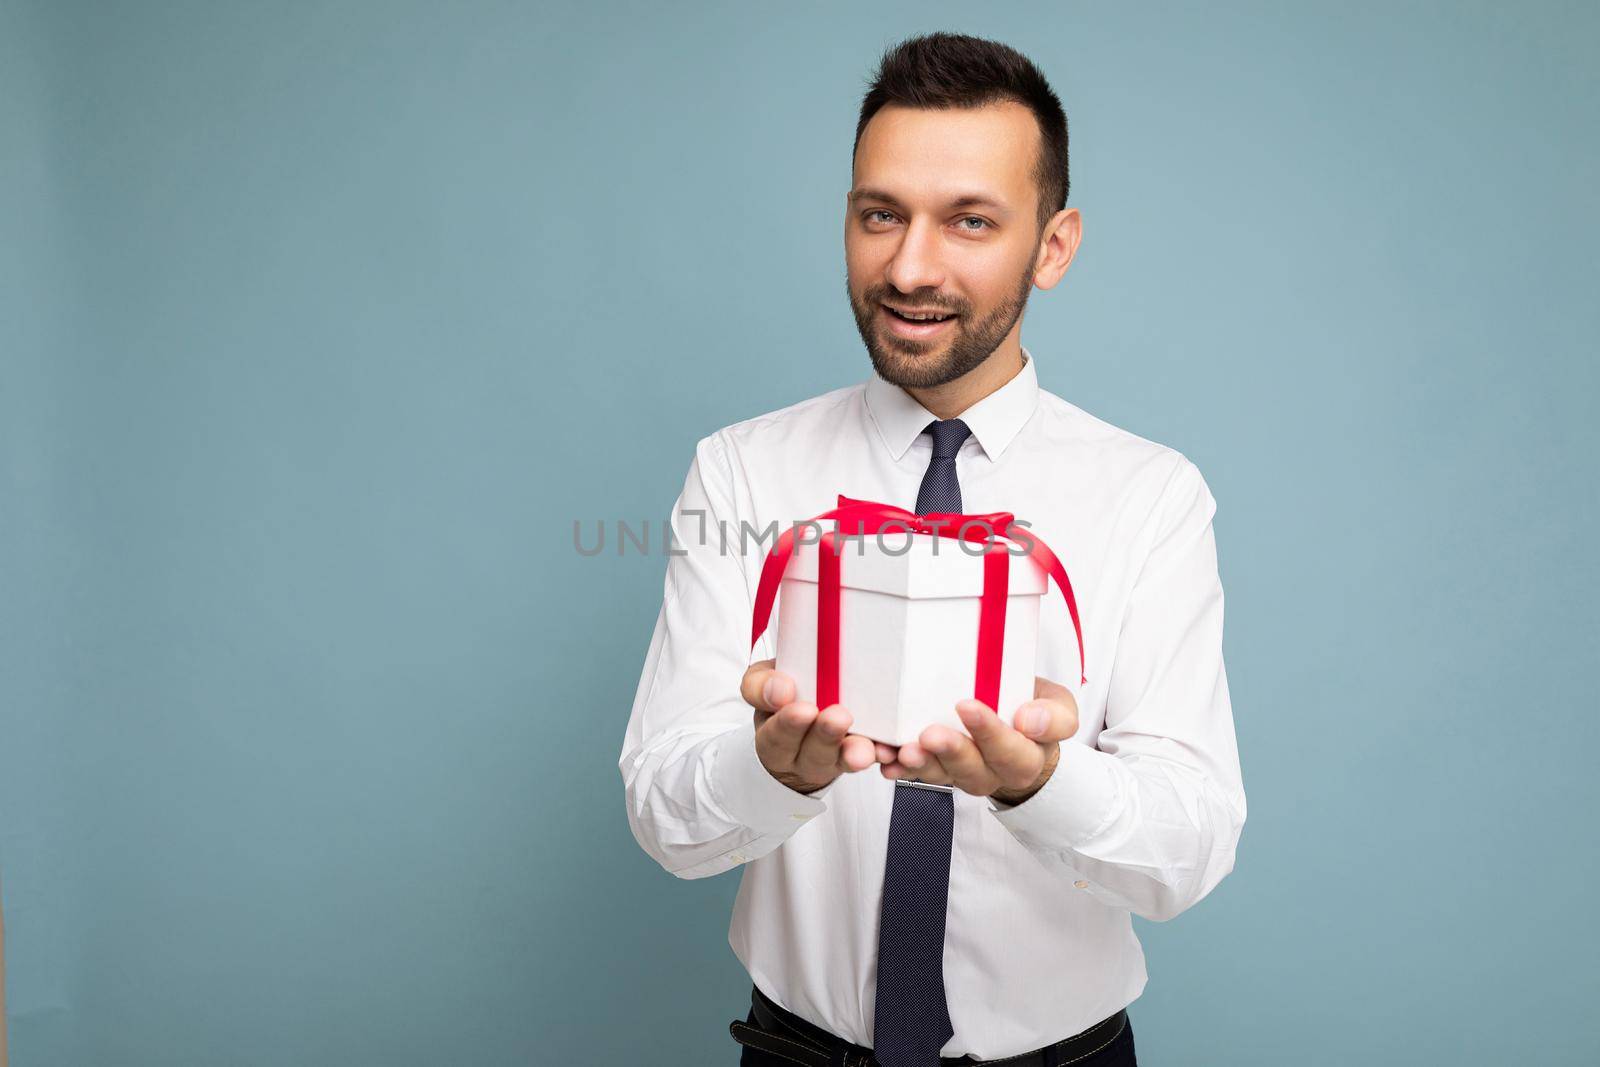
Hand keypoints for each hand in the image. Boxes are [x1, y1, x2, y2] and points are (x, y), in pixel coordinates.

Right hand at [740, 659, 898, 794]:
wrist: (799, 724)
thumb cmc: (783, 696)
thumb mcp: (762, 684)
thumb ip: (763, 684)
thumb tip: (780, 690)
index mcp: (773, 736)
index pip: (775, 735)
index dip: (788, 724)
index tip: (804, 709)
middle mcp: (800, 755)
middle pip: (812, 752)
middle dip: (826, 735)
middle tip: (839, 717)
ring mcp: (830, 759)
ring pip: (840, 760)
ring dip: (853, 751)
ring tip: (863, 748)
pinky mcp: (856, 757)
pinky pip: (869, 758)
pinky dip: (879, 754)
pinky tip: (887, 750)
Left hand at [883, 677, 1079, 803]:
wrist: (1020, 724)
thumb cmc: (1034, 708)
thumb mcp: (1058, 705)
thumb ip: (1055, 715)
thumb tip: (1030, 721)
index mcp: (1026, 757)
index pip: (1012, 751)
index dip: (990, 733)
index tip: (966, 705)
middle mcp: (993, 772)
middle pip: (973, 771)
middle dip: (950, 752)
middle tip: (930, 734)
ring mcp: (962, 773)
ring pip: (942, 775)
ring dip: (921, 764)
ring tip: (904, 750)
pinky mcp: (937, 768)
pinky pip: (917, 773)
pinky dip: (899, 767)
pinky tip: (886, 760)